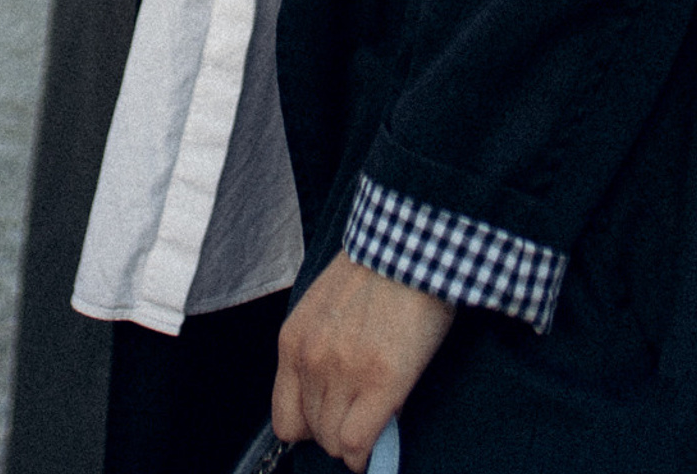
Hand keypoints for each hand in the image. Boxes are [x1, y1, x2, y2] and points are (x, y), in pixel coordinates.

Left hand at [272, 257, 452, 471]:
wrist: (410, 244)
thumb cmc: (376, 268)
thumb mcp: (329, 307)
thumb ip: (321, 350)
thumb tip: (336, 398)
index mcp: (294, 341)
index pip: (286, 419)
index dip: (312, 428)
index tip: (333, 421)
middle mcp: (311, 361)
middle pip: (313, 434)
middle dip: (339, 430)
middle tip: (363, 414)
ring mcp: (344, 372)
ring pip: (336, 443)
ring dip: (357, 439)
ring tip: (377, 418)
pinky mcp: (380, 381)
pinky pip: (359, 444)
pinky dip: (370, 453)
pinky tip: (384, 440)